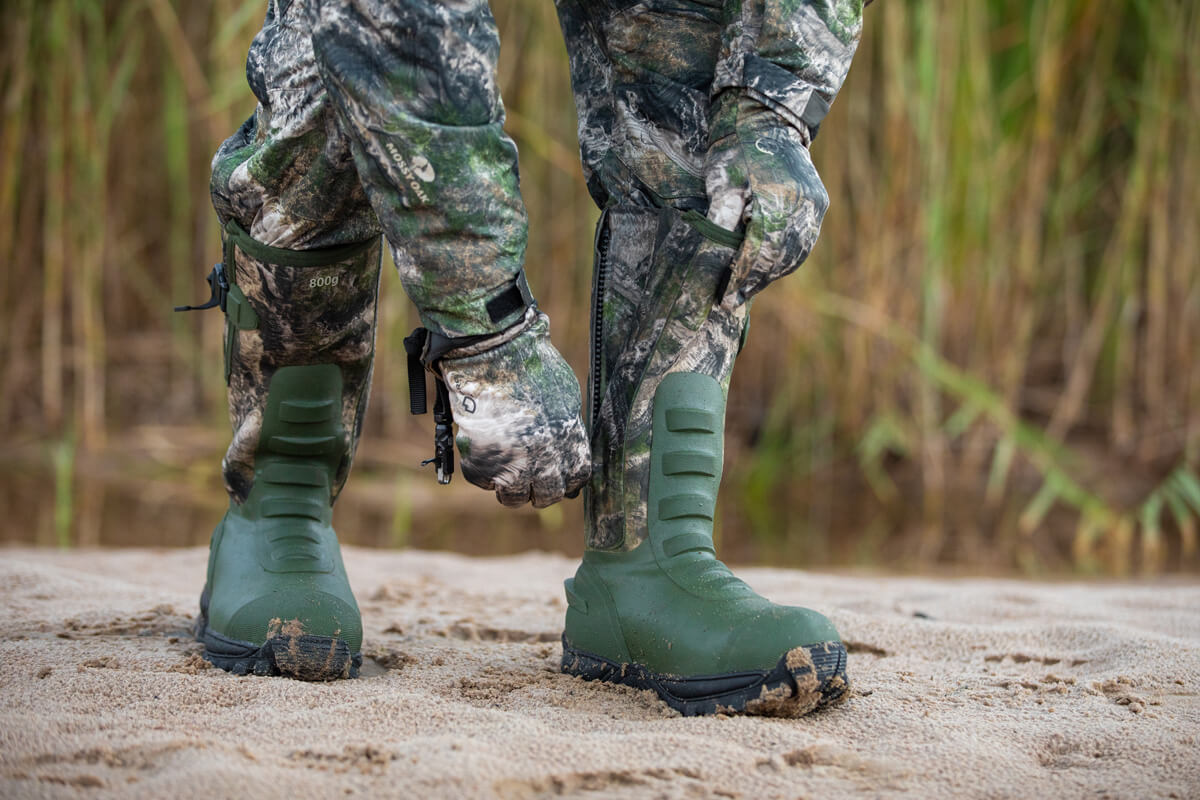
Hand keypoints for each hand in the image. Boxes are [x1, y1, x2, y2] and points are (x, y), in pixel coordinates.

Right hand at [437, 311, 590, 506]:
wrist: (493, 351)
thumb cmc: (528, 363)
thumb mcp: (563, 395)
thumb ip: (565, 426)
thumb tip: (564, 447)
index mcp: (568, 439)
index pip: (578, 477)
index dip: (568, 482)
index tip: (562, 482)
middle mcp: (544, 458)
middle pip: (547, 494)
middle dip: (540, 492)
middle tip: (530, 485)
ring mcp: (512, 463)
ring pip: (514, 498)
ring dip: (510, 490)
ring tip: (504, 475)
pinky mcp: (481, 462)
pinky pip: (483, 481)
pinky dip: (482, 472)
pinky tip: (482, 456)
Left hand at [704, 93, 829, 308]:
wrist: (766, 117)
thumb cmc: (736, 146)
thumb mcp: (722, 181)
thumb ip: (722, 220)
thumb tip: (715, 261)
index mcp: (779, 198)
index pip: (760, 250)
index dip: (741, 277)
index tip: (724, 297)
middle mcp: (804, 205)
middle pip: (780, 257)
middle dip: (755, 281)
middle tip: (730, 301)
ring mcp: (815, 205)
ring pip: (795, 254)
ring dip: (770, 275)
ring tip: (745, 289)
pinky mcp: (817, 204)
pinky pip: (804, 243)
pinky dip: (785, 261)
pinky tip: (765, 270)